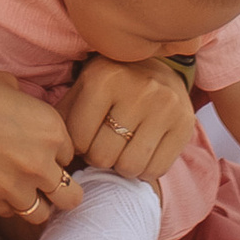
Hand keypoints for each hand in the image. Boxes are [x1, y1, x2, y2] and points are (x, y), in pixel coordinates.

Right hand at [0, 63, 83, 226]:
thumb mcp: (8, 85)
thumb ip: (29, 109)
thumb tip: (28, 120)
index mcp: (51, 129)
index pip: (70, 155)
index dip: (56, 154)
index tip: (41, 151)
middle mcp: (40, 163)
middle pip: (70, 197)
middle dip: (61, 190)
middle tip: (44, 182)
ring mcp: (14, 187)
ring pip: (41, 214)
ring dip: (33, 202)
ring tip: (17, 188)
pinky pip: (7, 212)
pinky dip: (4, 203)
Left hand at [65, 56, 195, 188]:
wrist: (160, 69)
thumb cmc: (112, 85)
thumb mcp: (84, 88)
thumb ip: (64, 116)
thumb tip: (55, 153)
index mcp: (104, 78)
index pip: (78, 139)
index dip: (78, 146)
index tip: (86, 138)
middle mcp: (137, 90)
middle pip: (103, 156)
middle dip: (99, 157)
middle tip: (104, 146)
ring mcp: (164, 107)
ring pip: (129, 167)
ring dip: (121, 166)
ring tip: (122, 150)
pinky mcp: (185, 124)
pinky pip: (156, 170)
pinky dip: (145, 170)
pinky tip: (142, 152)